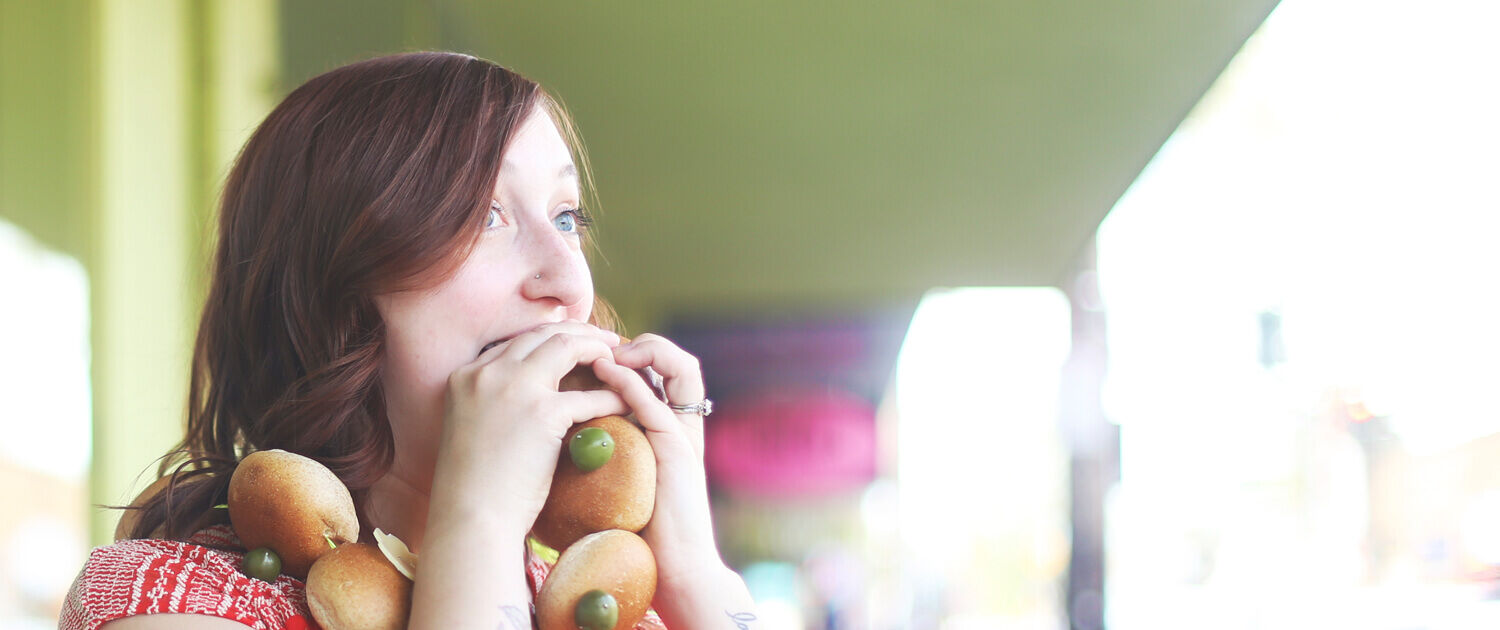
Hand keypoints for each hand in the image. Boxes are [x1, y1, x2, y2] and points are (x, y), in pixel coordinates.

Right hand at [434, 321, 627, 536]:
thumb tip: (527, 401)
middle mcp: (485, 373)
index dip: (549, 340)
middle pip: (541, 334)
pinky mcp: (541, 412)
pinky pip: (588, 394)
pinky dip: (611, 396)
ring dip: (597, 350)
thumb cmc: (472, 488)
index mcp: (464, 376)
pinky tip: (625, 403)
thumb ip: (493, 406)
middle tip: (606, 343)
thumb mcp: (473, 432)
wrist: (469, 519)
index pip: (516, 343)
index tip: (573, 347)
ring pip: (566, 346)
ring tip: (620, 363)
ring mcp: (513, 389)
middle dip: (579, 333)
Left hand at [590, 334, 724, 596]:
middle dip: (641, 343)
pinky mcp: (677, 450)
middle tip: (599, 343)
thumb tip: (562, 427)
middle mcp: (684, 424)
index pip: (664, 370)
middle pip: (678, 361)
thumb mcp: (619, 474)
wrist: (669, 565)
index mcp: (671, 427)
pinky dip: (631, 383)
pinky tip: (606, 372)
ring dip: (642, 351)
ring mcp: (684, 435)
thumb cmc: (636, 526)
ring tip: (605, 350)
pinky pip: (658, 404)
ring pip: (680, 369)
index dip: (634, 352)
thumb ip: (606, 445)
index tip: (594, 352)